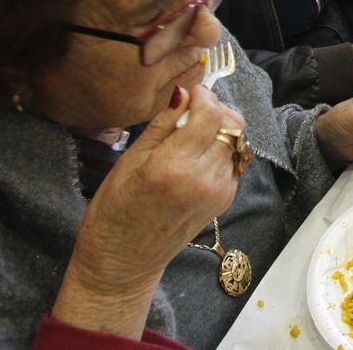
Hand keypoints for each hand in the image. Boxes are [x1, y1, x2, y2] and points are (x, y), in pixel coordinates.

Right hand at [52, 86, 242, 336]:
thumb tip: (184, 93)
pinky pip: (233, 161)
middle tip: (193, 109)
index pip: (210, 114)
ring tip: (194, 132)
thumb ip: (163, 124)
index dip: (203, 96)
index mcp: (175, 166)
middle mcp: (203, 178)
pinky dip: (222, 149)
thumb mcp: (130, 160)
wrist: (124, 261)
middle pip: (231, 124)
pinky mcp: (225, 200)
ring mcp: (219, 191)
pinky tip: (198, 154)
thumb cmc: (115, 209)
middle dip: (215, 109)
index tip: (190, 92)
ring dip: (221, 128)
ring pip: (237, 141)